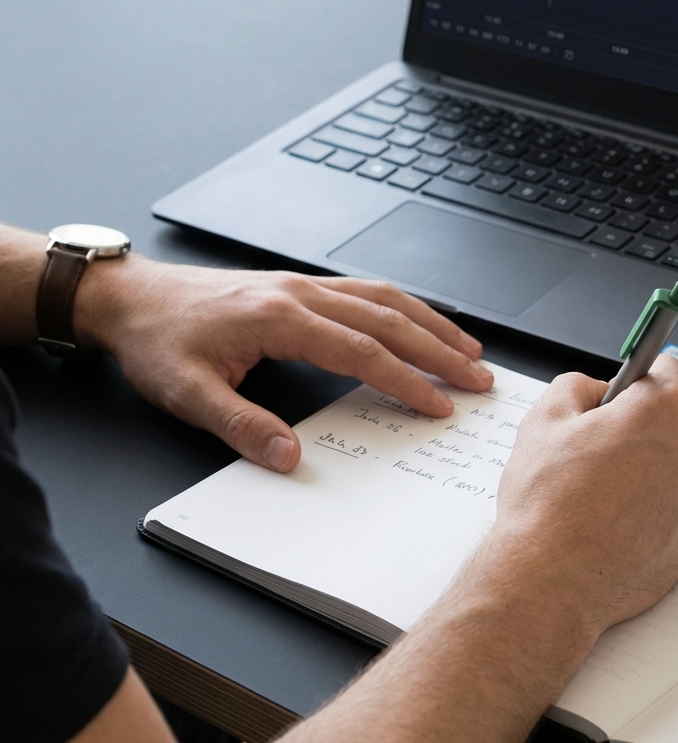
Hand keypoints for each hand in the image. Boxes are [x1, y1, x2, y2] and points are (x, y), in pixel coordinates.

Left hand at [74, 256, 492, 471]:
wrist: (135, 299)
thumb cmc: (159, 342)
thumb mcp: (187, 393)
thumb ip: (241, 426)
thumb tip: (291, 457)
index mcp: (280, 317)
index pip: (362, 350)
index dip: (406, 380)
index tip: (439, 404)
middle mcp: (302, 293)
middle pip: (389, 319)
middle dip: (439, 350)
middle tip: (479, 376)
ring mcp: (305, 285)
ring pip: (386, 299)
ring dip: (431, 324)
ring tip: (468, 348)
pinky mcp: (303, 286)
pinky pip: (368, 291)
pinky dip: (405, 307)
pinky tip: (421, 322)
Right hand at [489, 355, 677, 649]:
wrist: (552, 580)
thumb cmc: (547, 503)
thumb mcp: (544, 418)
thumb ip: (577, 385)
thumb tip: (597, 391)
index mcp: (661, 409)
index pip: (667, 369)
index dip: (636, 381)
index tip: (623, 396)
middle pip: (676, 419)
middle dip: (643, 427)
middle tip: (600, 451)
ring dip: (654, 469)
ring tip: (606, 493)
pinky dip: (659, 508)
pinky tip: (620, 521)